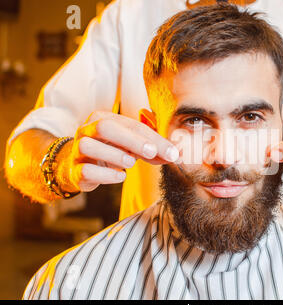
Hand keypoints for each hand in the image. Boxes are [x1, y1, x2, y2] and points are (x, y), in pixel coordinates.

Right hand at [57, 111, 178, 191]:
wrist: (80, 167)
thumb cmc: (112, 152)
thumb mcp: (133, 147)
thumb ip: (154, 149)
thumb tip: (177, 155)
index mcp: (103, 118)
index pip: (131, 125)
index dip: (153, 138)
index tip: (172, 152)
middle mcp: (86, 130)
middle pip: (105, 127)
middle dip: (131, 140)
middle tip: (152, 152)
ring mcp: (77, 150)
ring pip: (89, 146)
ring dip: (114, 155)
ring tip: (130, 163)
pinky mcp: (74, 171)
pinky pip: (85, 170)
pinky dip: (105, 174)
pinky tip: (120, 176)